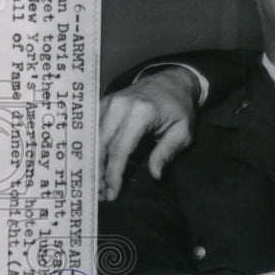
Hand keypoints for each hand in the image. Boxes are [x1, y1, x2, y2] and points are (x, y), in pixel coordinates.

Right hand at [99, 67, 200, 200]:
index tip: (112, 193)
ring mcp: (109, 102)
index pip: (121, 149)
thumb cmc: (180, 108)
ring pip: (94, 138)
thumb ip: (167, 152)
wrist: (172, 81)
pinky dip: (91, 147)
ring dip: (93, 162)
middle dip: (100, 172)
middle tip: (100, 194)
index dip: (114, 173)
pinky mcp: (104, 102)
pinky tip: (92, 164)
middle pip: (103, 145)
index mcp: (142, 113)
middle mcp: (120, 106)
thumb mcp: (183, 131)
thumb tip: (155, 175)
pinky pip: (92, 128)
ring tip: (96, 183)